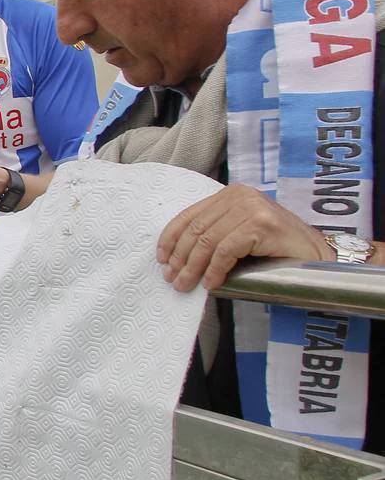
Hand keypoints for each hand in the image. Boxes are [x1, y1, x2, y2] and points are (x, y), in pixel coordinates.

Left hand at [156, 184, 331, 291]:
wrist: (317, 255)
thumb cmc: (274, 248)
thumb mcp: (238, 234)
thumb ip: (214, 234)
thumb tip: (176, 258)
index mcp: (230, 194)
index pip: (190, 216)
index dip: (171, 238)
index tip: (161, 259)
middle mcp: (240, 196)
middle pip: (197, 230)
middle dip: (180, 257)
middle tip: (172, 279)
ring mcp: (252, 208)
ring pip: (208, 241)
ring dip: (193, 268)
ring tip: (185, 285)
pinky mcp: (262, 225)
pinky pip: (227, 250)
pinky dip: (215, 270)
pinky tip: (211, 284)